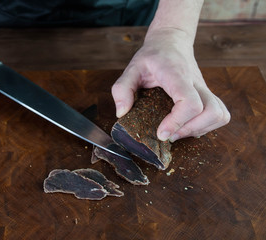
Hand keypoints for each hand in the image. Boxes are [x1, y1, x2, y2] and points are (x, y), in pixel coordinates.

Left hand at [112, 28, 229, 141]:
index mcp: (177, 75)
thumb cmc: (152, 55)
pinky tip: (188, 126)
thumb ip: (122, 89)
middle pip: (211, 112)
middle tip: (169, 134)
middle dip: (190, 129)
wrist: (171, 41)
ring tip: (178, 131)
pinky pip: (219, 114)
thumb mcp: (132, 68)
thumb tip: (122, 113)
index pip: (189, 102)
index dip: (177, 122)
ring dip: (200, 129)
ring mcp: (204, 89)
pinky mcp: (207, 95)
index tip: (161, 133)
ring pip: (219, 115)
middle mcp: (196, 83)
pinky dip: (207, 126)